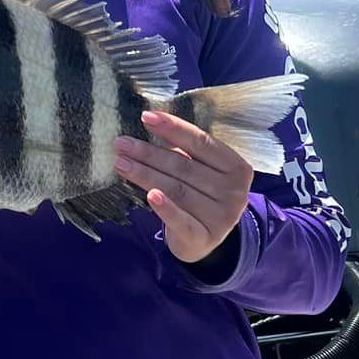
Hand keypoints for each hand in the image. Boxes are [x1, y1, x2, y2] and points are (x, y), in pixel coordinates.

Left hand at [114, 109, 253, 265]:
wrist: (202, 240)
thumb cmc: (199, 196)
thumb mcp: (202, 172)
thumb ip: (185, 152)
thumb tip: (150, 124)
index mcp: (237, 167)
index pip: (201, 142)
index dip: (173, 128)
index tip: (145, 117)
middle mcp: (235, 192)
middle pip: (184, 166)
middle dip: (149, 153)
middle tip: (121, 143)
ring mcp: (222, 217)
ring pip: (176, 189)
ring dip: (145, 174)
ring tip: (121, 163)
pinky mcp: (204, 238)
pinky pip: (181, 220)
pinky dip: (165, 208)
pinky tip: (150, 195)